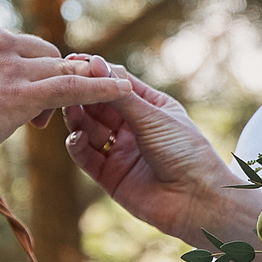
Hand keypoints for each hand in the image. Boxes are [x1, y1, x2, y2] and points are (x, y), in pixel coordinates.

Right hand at [0, 19, 131, 164]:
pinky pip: (72, 86)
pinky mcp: (20, 93)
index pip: (16, 44)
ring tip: (95, 99)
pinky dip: (101, 87)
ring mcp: (9, 63)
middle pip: (43, 53)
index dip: (24, 70)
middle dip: (48, 79)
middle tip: (40, 112)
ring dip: (74, 87)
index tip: (16, 95)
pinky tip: (122, 88)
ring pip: (59, 69)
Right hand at [62, 66, 261, 251]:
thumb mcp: (152, 117)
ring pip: (88, 129)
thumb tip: (94, 63)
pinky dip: (77, 145)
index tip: (75, 62)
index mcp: (150, 107)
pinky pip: (86, 156)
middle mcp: (133, 127)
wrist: (196, 200)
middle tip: (65, 85)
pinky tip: (76, 137)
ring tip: (69, 108)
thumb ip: (120, 95)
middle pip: (99, 106)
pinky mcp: (109, 176)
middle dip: (82, 95)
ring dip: (77, 118)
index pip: (117, 84)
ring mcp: (120, 151)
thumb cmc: (185, 152)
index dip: (97, 73)